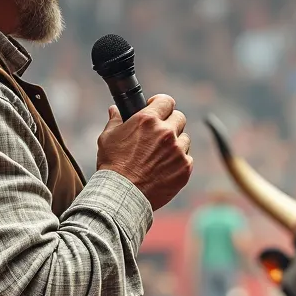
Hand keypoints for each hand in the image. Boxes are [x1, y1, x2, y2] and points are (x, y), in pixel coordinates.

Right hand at [96, 94, 192, 210]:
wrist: (123, 194)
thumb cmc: (113, 165)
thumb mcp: (108, 138)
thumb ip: (115, 121)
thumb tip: (114, 110)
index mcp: (148, 120)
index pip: (166, 101)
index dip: (162, 104)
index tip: (157, 109)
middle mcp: (166, 132)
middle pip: (179, 118)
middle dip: (170, 123)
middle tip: (160, 134)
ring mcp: (178, 150)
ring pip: (185, 139)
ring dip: (176, 143)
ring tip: (160, 155)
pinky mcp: (185, 168)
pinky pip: (187, 158)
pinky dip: (179, 161)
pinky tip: (164, 168)